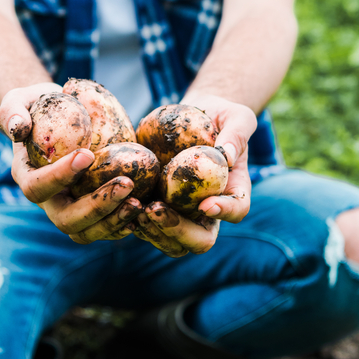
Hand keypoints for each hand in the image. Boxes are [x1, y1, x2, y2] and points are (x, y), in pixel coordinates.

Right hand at [0, 84, 142, 243]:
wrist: (59, 115)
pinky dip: (122, 224)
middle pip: (65, 219)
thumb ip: (13, 111)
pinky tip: (142, 208)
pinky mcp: (90, 210)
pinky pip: (103, 228)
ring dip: (113, 221)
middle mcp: (47, 199)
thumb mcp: (20, 100)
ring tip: (138, 202)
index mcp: (27, 176)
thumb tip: (19, 129)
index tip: (87, 154)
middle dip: (97, 206)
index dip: (61, 175)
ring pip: (86, 231)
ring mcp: (68, 208)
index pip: (38, 187)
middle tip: (127, 184)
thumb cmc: (39, 105)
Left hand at [133, 93, 256, 255]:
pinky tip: (120, 201)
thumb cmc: (221, 115)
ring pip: (171, 242)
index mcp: (233, 190)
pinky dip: (132, 220)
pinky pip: (145, 226)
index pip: (237, 210)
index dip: (224, 212)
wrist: (194, 115)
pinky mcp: (157, 205)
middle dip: (178, 231)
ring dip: (153, 232)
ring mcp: (181, 212)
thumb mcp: (237, 117)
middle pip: (201, 240)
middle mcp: (208, 209)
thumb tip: (225, 154)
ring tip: (137, 207)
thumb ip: (237, 133)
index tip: (206, 204)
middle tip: (157, 209)